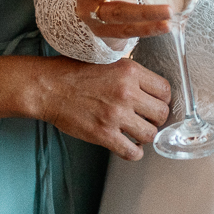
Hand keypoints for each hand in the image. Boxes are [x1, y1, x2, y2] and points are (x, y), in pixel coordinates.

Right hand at [35, 57, 172, 159]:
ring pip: (150, 134)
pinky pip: (131, 151)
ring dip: (146, 135)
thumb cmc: (73, 72)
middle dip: (157, 118)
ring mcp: (116, 115)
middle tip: (148, 119)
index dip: (162, 99)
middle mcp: (126, 92)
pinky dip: (134, 152)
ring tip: (137, 132)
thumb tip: (148, 86)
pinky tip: (129, 146)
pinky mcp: (104, 134)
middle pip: (161, 113)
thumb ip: (129, 73)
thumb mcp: (108, 60)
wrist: (48, 87)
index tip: (155, 103)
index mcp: (129, 71)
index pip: (164, 90)